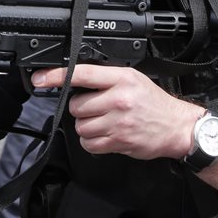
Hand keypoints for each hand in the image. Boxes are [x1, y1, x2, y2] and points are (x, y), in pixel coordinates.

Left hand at [33, 65, 204, 159]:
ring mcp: (118, 123)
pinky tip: (104, 134)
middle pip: (77, 105)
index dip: (57, 76)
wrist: (176, 127)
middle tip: (96, 108)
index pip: (82, 74)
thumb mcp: (132, 79)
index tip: (40, 79)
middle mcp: (118, 99)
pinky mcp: (119, 142)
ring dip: (86, 126)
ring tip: (102, 121)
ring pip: (80, 126)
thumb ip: (105, 78)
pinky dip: (91, 141)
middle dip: (81, 108)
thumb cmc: (153, 102)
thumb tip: (74, 78)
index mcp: (121, 79)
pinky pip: (89, 144)